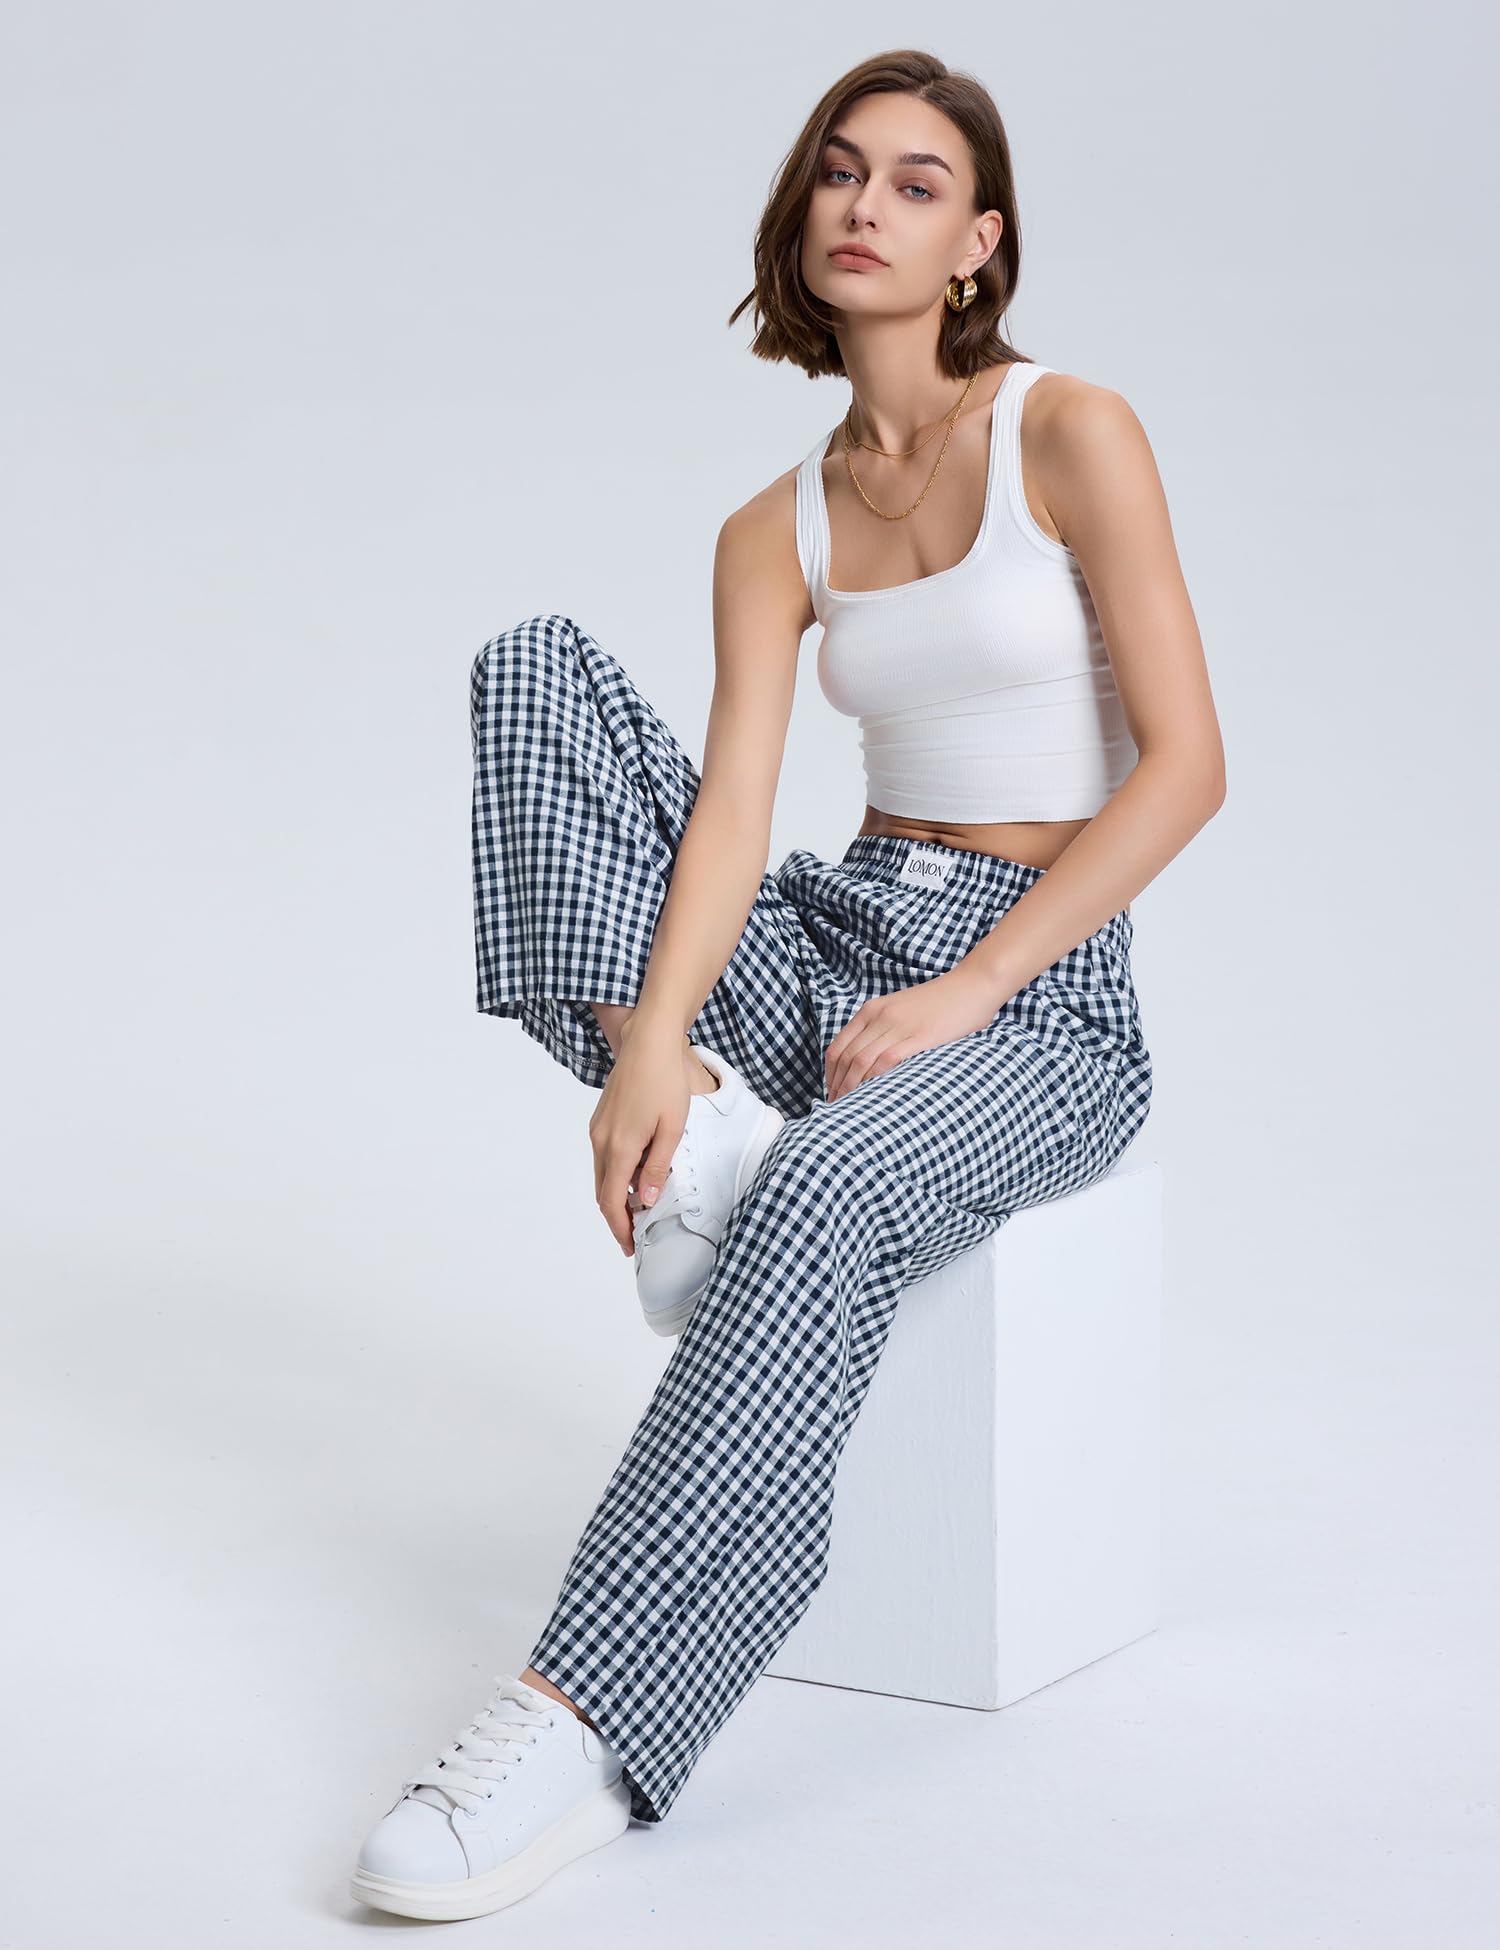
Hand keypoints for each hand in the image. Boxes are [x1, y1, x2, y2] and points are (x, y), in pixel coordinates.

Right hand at [589, 1020, 690, 1256]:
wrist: (649, 1041)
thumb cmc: (665, 1081)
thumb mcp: (672, 1129)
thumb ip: (657, 1168)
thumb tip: (644, 1201)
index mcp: (620, 1147)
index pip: (612, 1202)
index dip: (620, 1228)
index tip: (630, 1246)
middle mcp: (601, 1141)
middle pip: (602, 1191)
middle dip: (617, 1217)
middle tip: (635, 1234)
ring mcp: (598, 1128)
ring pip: (602, 1174)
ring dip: (617, 1194)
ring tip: (640, 1207)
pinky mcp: (601, 1118)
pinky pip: (604, 1155)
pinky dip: (616, 1173)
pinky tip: (637, 1173)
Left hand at [824, 961, 1004, 1101]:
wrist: (972, 985)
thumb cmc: (940, 1003)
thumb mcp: (901, 1010)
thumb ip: (883, 1029)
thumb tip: (868, 1060)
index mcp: (871, 1010)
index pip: (838, 1046)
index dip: (829, 1074)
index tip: (831, 1092)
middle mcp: (879, 1016)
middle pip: (845, 1057)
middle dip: (836, 1085)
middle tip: (835, 1107)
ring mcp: (898, 1026)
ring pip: (861, 1060)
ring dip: (850, 1087)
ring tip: (848, 1108)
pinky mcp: (919, 1036)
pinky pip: (886, 1060)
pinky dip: (873, 1080)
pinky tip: (871, 1096)